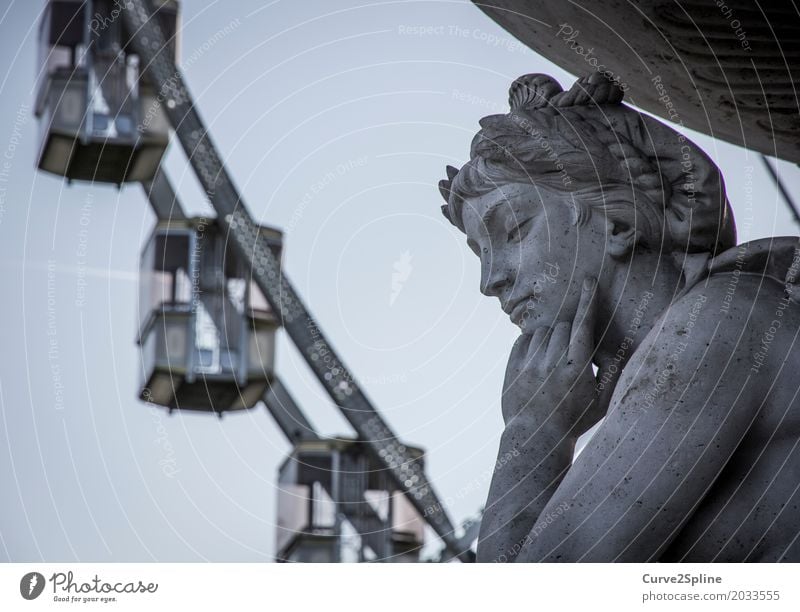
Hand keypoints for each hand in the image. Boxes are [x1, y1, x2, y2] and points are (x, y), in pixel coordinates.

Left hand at [501, 277, 599, 428]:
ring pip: (543, 331)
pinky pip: (523, 339)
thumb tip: (618, 344)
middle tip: (572, 353)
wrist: (537, 438)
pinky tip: (539, 360)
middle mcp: (551, 362)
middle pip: (562, 325)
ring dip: (551, 338)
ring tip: (555, 362)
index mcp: (577, 367)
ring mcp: (529, 364)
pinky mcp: (512, 367)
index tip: (588, 281)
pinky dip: (533, 343)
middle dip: (570, 332)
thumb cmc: (576, 420)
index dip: (588, 300)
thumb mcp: (603, 400)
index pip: (583, 323)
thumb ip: (612, 370)